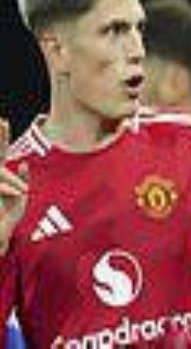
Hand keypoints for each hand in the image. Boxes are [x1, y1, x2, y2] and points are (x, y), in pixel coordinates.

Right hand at [0, 119, 27, 254]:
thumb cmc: (10, 214)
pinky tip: (19, 192)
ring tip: (21, 190)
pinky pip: (2, 188)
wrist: (0, 233)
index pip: (0, 152)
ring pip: (2, 174)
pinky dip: (10, 189)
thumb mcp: (20, 196)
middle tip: (2, 122)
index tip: (2, 121)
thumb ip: (22, 179)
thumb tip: (24, 164)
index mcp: (0, 174)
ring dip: (12, 181)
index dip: (0, 137)